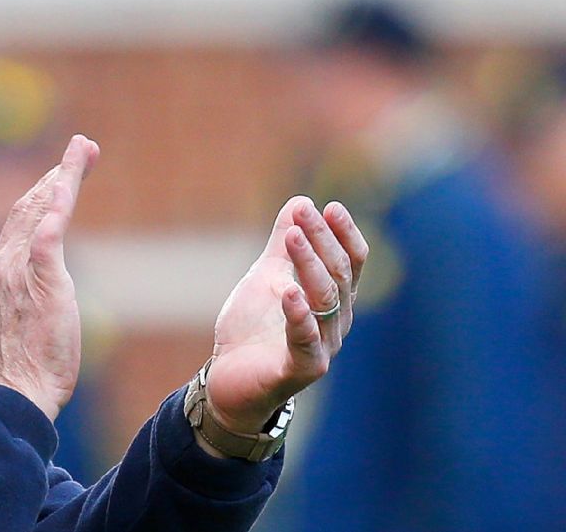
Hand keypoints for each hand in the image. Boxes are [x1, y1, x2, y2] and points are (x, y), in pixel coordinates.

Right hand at [0, 135, 99, 420]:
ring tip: (82, 152)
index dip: (43, 190)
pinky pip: (46, 241)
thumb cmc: (20, 362)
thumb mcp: (9, 318)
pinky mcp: (40, 284)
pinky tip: (66, 189)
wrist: (18, 392)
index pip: (22, 218)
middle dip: (58, 172)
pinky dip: (54, 212)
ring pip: (41, 212)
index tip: (63, 170)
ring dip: (64, 178)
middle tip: (82, 147)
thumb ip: (0, 293)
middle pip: (31, 205)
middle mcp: (4, 264)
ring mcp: (19, 272)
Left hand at [204, 196, 367, 437]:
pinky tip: (289, 292)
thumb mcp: (267, 277)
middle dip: (321, 239)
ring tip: (292, 237)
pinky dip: (299, 315)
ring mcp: (321, 347)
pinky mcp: (299, 370)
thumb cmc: (254, 329)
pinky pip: (306, 342)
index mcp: (333, 300)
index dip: (343, 234)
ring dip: (309, 265)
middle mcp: (335, 322)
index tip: (330, 206)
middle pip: (338, 275)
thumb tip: (300, 200)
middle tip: (303, 212)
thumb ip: (282, 245)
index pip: (351, 262)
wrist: (228, 379)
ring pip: (325, 301)